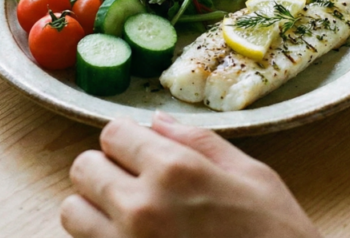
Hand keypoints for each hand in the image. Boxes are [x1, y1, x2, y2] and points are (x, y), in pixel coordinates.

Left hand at [61, 112, 321, 237]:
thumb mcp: (252, 176)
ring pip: (73, 211)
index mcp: (175, 170)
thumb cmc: (276, 235)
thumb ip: (198, 142)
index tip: (140, 154)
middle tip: (134, 186)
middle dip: (106, 171)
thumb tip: (155, 122)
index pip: (111, 133)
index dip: (127, 141)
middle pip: (83, 168)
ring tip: (128, 218)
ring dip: (95, 210)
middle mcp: (142, 207)